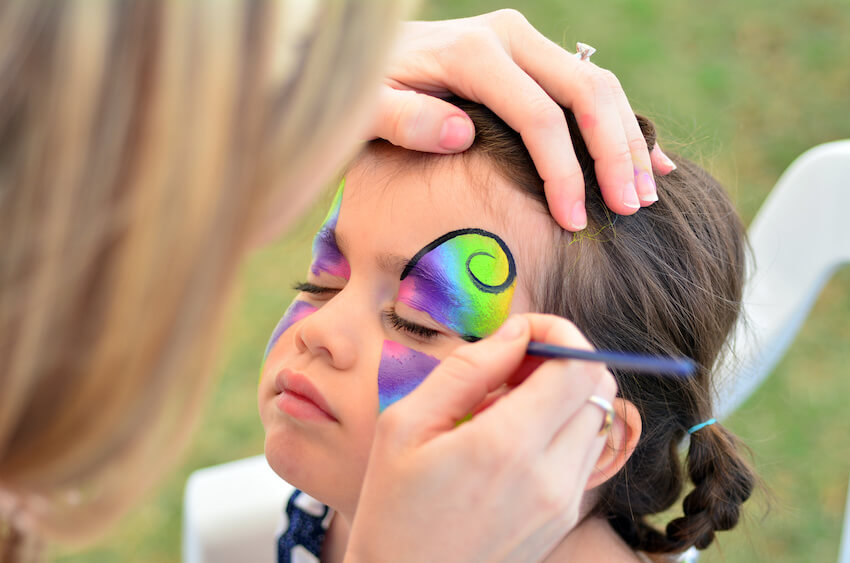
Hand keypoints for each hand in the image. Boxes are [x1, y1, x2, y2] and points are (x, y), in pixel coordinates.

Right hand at [345, 314, 616, 562]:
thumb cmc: (393, 509)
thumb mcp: (406, 426)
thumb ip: (466, 370)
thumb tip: (514, 333)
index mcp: (506, 446)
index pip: (578, 365)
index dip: (559, 333)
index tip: (524, 333)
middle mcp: (550, 475)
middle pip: (597, 387)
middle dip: (561, 362)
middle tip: (509, 369)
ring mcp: (563, 502)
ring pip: (596, 418)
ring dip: (562, 397)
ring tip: (504, 409)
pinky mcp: (564, 517)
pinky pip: (583, 453)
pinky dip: (560, 431)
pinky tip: (511, 442)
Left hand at [368, 9, 676, 231]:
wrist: (367, 53)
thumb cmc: (366, 91)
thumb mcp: (366, 107)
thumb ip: (404, 119)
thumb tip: (461, 133)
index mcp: (473, 53)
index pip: (539, 116)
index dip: (564, 172)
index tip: (574, 221)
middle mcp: (509, 37)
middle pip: (587, 92)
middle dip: (614, 154)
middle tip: (630, 209)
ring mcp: (525, 42)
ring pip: (599, 85)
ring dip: (628, 139)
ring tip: (645, 193)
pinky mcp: (532, 55)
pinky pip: (589, 84)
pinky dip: (620, 122)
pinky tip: (646, 158)